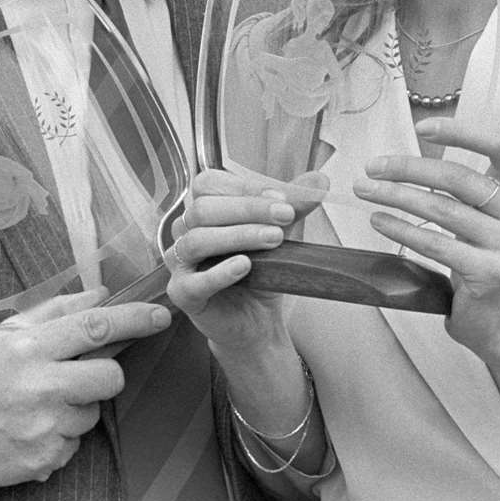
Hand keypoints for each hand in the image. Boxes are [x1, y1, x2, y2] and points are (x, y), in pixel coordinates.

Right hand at [0, 288, 170, 486]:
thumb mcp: (7, 333)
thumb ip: (57, 311)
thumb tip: (101, 293)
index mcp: (29, 348)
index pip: (95, 327)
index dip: (135, 319)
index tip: (161, 315)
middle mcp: (39, 387)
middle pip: (110, 377)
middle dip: (104, 375)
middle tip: (78, 375)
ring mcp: (42, 427)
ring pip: (93, 413)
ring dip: (76, 408)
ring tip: (40, 405)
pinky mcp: (42, 459)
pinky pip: (74, 445)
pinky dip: (60, 437)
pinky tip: (31, 429)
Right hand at [164, 168, 326, 352]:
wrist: (257, 319)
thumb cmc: (261, 272)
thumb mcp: (280, 233)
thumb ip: (294, 205)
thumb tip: (320, 180)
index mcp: (202, 210)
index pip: (209, 184)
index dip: (244, 188)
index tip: (282, 198)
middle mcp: (184, 232)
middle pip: (204, 208)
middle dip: (249, 209)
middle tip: (286, 215)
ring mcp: (179, 263)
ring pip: (198, 240)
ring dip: (239, 235)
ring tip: (274, 239)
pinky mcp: (182, 294)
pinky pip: (193, 281)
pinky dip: (220, 272)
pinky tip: (244, 266)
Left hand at [353, 100, 499, 357]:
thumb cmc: (495, 249)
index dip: (462, 132)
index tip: (422, 127)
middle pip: (460, 178)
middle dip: (409, 169)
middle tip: (373, 167)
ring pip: (443, 211)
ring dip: (396, 198)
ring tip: (366, 191)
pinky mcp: (490, 274)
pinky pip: (436, 245)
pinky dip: (402, 230)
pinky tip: (380, 221)